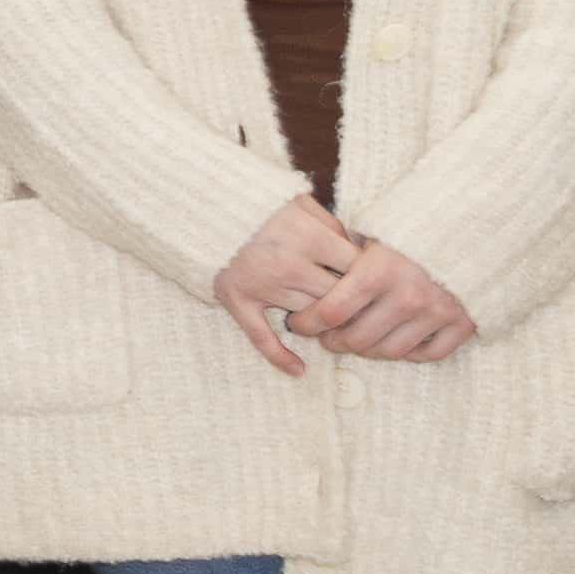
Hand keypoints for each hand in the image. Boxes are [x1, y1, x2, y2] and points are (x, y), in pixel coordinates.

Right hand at [206, 192, 354, 376]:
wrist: (204, 207)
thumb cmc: (261, 205)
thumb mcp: (302, 202)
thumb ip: (333, 224)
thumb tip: (360, 250)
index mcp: (309, 238)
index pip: (356, 271)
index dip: (368, 277)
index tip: (370, 280)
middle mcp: (289, 265)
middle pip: (336, 298)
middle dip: (348, 302)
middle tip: (356, 304)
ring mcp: (262, 286)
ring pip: (309, 316)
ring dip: (320, 319)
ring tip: (328, 317)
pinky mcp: (237, 300)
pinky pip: (261, 336)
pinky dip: (280, 356)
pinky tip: (298, 370)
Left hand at [300, 229, 482, 362]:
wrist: (469, 229)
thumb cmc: (406, 230)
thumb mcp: (369, 232)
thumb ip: (339, 255)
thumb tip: (299, 276)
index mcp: (378, 270)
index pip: (330, 313)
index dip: (307, 323)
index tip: (298, 323)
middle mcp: (408, 295)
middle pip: (356, 340)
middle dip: (333, 341)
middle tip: (326, 335)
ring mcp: (437, 312)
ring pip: (389, 352)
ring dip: (367, 349)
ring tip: (356, 337)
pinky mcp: (463, 323)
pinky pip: (428, 355)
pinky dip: (409, 352)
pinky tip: (396, 339)